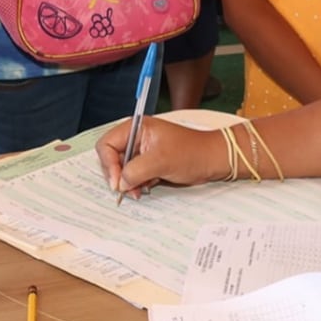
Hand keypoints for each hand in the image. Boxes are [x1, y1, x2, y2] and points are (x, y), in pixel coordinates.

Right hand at [95, 116, 223, 197]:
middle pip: (112, 158)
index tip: (117, 181)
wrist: (213, 160)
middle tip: (125, 190)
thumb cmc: (192, 153)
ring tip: (137, 192)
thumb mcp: (160, 161)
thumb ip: (135, 171)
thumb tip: (119, 183)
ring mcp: (144, 151)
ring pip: (123, 169)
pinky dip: (136, 184)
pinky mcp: (150, 163)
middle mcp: (137, 137)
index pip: (107, 144)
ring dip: (127, 182)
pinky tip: (145, 189)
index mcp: (137, 128)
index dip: (108, 163)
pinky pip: (134, 175)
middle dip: (118, 175)